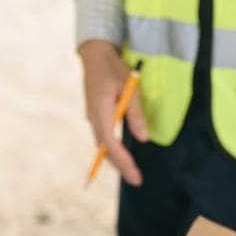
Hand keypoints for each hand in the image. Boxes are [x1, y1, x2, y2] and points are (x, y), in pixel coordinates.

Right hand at [81, 40, 146, 186]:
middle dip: (120, 166)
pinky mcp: (94, 114)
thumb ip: (135, 114)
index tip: (135, 174)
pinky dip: (111, 149)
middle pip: (105, 149)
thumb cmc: (113, 68)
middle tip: (136, 180)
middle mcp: (93, 118)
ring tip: (131, 171)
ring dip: (115, 159)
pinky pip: (102, 137)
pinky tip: (121, 154)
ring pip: (102, 145)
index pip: (111, 144)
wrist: (94, 55)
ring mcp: (92, 117)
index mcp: (100, 111)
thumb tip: (143, 139)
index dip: (123, 161)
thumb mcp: (129, 88)